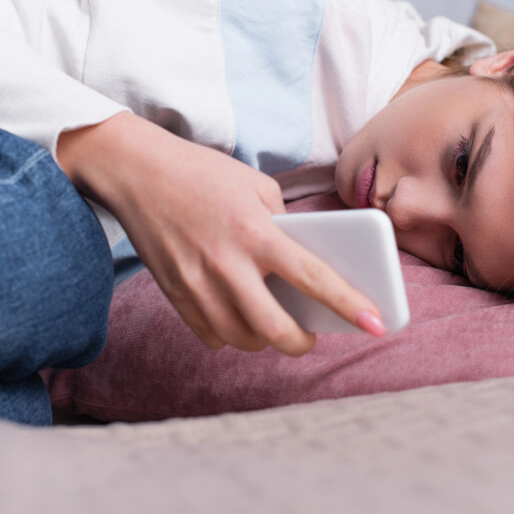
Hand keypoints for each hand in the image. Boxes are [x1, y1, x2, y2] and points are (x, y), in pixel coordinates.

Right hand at [57, 112, 384, 355]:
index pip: (313, 277)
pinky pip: (211, 336)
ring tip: (276, 324)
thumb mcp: (256, 186)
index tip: (377, 324)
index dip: (349, 305)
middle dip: (302, 342)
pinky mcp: (174, 294)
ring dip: (266, 340)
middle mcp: (227, 263)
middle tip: (312, 335)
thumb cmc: (202, 174)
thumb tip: (304, 268)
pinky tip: (238, 317)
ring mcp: (197, 283)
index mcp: (256, 231)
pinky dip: (231, 334)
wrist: (136, 171)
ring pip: (242, 339)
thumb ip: (284, 227)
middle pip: (275, 329)